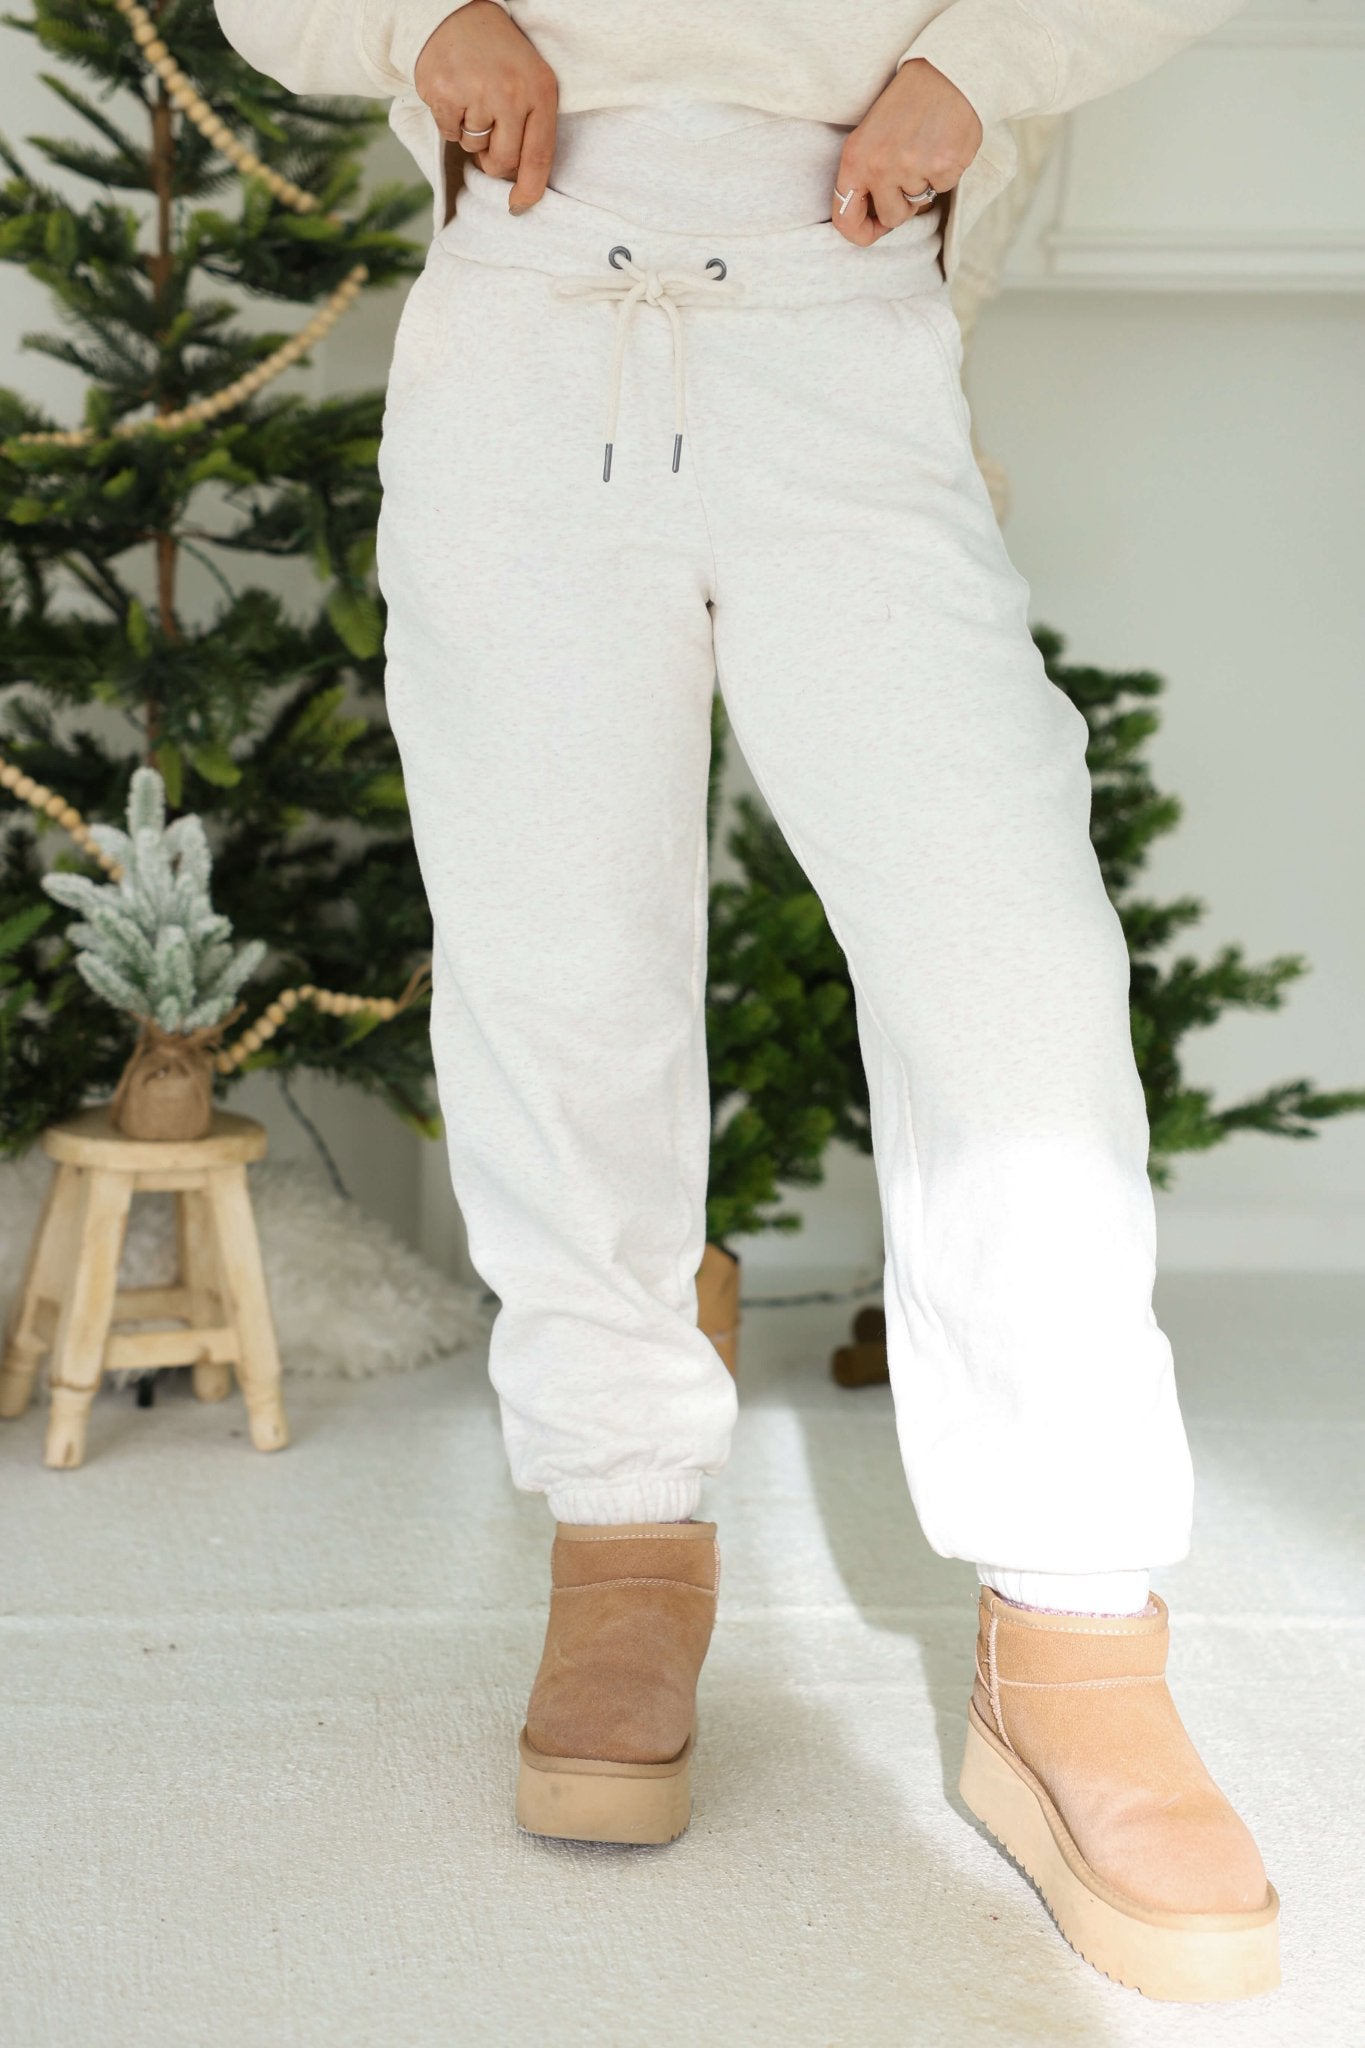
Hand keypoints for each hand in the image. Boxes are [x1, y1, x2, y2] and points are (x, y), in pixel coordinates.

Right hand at [414, 2, 557, 213]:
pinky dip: (449, 120)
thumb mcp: (530, 80)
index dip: (530, 189)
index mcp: (540, 90)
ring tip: (472, 96)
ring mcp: (476, 92)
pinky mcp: (444, 93)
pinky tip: (455, 91)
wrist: (456, 13)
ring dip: (471, 133)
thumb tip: (520, 184)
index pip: (539, 156)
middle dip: (493, 160)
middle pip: (502, 162)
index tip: (519, 207)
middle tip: (489, 133)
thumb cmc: (498, 55)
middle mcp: (510, 92)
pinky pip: (449, 133)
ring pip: (474, 148)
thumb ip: (532, 125)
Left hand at [833, 59, 981, 245]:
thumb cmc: (904, 105)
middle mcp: (880, 167)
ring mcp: (913, 168)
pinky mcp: (944, 167)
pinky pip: (943, 188)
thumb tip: (874, 223)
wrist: (944, 72)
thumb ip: (865, 177)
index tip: (873, 229)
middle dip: (902, 203)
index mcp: (855, 160)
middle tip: (909, 169)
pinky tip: (942, 144)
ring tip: (925, 149)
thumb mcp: (869, 136)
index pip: (846, 220)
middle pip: (891, 218)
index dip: (861, 232)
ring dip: (924, 185)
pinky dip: (945, 172)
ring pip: (919, 205)